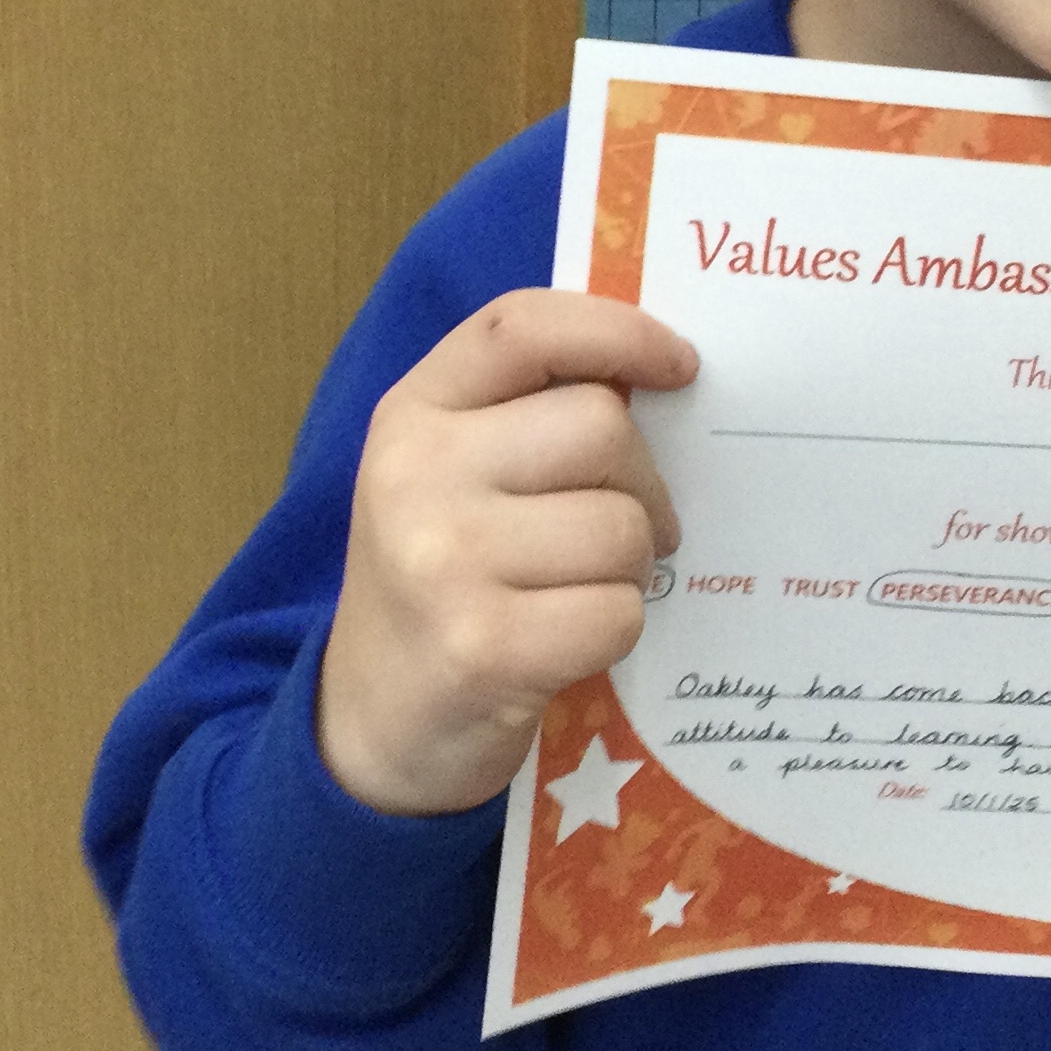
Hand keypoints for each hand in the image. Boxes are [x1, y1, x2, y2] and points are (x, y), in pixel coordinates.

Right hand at [318, 290, 698, 813]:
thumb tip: (667, 377)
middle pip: (602, 428)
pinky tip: (570, 641)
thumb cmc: (444, 580)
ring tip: (586, 587)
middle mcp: (415, 473)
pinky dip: (618, 629)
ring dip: (632, 566)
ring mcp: (442, 562)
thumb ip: (532, 413)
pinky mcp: (483, 649)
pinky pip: (618, 611)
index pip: (523, 326)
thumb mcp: (455, 474)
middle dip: (642, 482)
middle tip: (628, 525)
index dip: (617, 331)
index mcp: (413, 412)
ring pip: (622, 526)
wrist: (369, 724)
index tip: (680, 366)